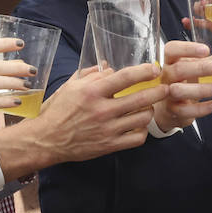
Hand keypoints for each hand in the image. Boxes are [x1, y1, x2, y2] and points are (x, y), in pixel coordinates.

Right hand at [23, 64, 165, 162]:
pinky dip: (142, 130)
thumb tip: (110, 67)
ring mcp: (108, 129)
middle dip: (158, 91)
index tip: (155, 69)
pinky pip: (137, 138)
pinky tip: (139, 125)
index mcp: (92, 92)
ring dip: (149, 110)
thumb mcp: (70, 86)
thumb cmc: (57, 111)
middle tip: (165, 88)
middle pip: (141, 98)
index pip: (125, 77)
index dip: (144, 71)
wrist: (47, 139)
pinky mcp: (109, 145)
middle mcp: (102, 110)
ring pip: (143, 118)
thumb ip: (91, 74)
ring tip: (148, 107)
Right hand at [154, 40, 211, 130]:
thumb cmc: (184, 82)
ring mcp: (167, 94)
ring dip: (202, 89)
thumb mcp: (197, 68)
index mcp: (171, 61)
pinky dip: (201, 108)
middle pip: (179, 69)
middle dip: (202, 68)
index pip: (172, 49)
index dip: (187, 49)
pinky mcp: (172, 111)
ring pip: (180, 90)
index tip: (206, 50)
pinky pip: (185, 110)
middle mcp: (166, 76)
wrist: (168, 108)